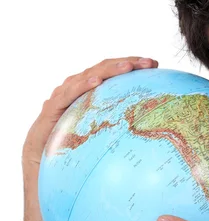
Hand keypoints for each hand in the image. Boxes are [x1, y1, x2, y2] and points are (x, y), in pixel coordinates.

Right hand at [21, 57, 158, 168]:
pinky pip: (69, 94)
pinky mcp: (53, 107)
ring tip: (128, 66)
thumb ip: (121, 121)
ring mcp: (64, 95)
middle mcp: (78, 86)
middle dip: (128, 63)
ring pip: (89, 76)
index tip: (155, 64)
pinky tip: (97, 81)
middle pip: (105, 68)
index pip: (114, 71)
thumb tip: (153, 122)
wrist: (41, 158)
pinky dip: (83, 85)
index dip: (133, 64)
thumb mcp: (103, 130)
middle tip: (150, 63)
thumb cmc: (75, 144)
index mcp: (91, 90)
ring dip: (110, 70)